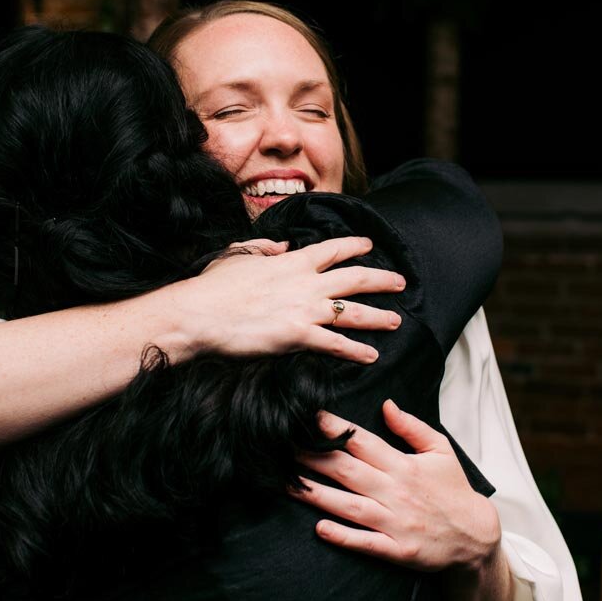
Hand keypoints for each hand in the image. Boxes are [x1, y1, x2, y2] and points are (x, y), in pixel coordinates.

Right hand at [175, 235, 405, 364]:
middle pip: (354, 279)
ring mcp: (305, 309)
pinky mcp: (298, 336)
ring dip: (378, 316)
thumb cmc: (214, 286)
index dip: (354, 246)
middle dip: (381, 279)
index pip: (332, 249)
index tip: (368, 244)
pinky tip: (371, 355)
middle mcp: (306, 283)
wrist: (200, 312)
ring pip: (353, 312)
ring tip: (396, 321)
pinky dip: (355, 351)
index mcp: (291, 261)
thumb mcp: (238, 255)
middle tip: (401, 282)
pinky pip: (335, 344)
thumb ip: (263, 248)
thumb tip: (280, 245)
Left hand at [291, 401, 499, 570]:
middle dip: (314, 458)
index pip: (363, 442)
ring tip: (287, 485)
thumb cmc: (454, 490)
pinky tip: (319, 529)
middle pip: (348, 471)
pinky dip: (343, 536)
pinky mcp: (397, 550)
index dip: (335, 429)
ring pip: (349, 506)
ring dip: (317, 495)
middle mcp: (396, 492)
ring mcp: (395, 522)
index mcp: (404, 466)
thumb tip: (386, 404)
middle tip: (283, 448)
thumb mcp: (441, 450)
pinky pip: (366, 542)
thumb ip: (412, 427)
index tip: (309, 418)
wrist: (476, 536)